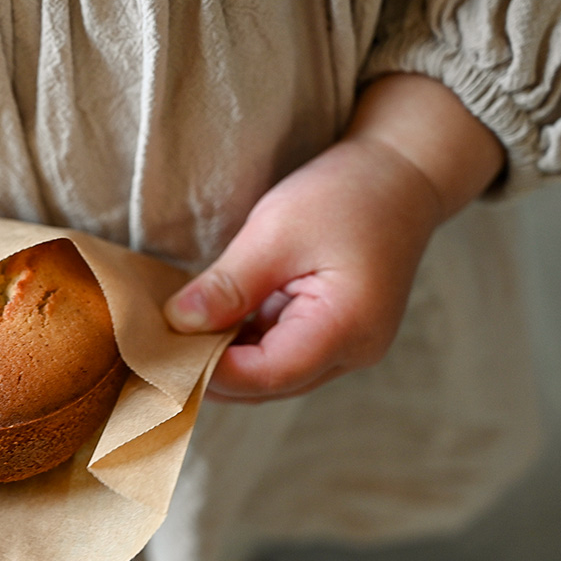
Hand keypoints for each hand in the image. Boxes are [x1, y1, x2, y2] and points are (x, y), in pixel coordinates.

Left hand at [164, 74, 504, 401]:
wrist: (402, 174)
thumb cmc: (346, 194)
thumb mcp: (276, 231)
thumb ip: (229, 285)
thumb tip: (179, 324)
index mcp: (347, 327)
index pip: (268, 373)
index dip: (212, 370)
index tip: (163, 352)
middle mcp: (353, 351)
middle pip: (269, 385)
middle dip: (213, 373)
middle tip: (158, 350)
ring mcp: (347, 347)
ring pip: (273, 376)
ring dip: (226, 362)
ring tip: (176, 338)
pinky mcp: (336, 336)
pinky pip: (282, 356)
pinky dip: (244, 347)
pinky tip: (210, 328)